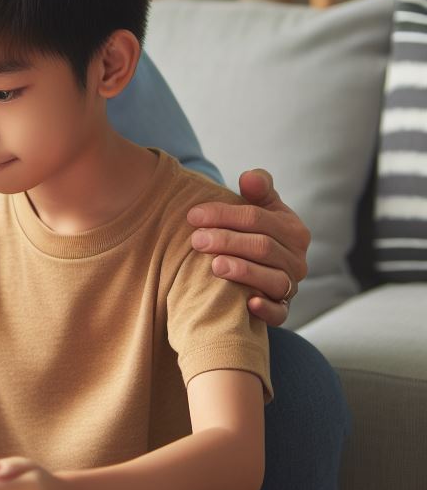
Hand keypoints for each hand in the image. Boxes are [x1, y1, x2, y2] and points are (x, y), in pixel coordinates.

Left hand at [188, 168, 309, 326]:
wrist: (262, 269)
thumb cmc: (255, 233)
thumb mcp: (261, 208)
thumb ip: (258, 189)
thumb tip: (249, 177)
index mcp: (292, 230)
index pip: (257, 218)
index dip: (224, 214)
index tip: (193, 215)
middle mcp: (297, 259)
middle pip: (262, 247)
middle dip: (226, 241)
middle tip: (196, 240)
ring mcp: (291, 286)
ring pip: (271, 278)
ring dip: (242, 271)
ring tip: (214, 265)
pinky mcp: (283, 309)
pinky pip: (280, 313)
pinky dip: (267, 309)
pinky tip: (248, 303)